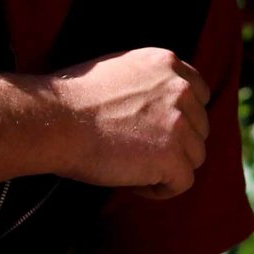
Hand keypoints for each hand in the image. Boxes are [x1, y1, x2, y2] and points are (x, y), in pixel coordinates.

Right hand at [42, 47, 210, 197]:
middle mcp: (179, 88)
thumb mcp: (119, 71)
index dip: (183, 118)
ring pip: (194, 157)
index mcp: (167, 63)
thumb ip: (150, 84)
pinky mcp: (172, 156)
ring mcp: (179, 122)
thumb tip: (166, 107)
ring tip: (131, 167)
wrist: (54, 121)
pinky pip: (183, 183)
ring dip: (167, 167)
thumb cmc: (73, 101)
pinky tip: (134, 183)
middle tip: (137, 152)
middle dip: (175, 145)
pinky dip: (161, 189)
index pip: (199, 94)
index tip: (160, 133)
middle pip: (199, 129)